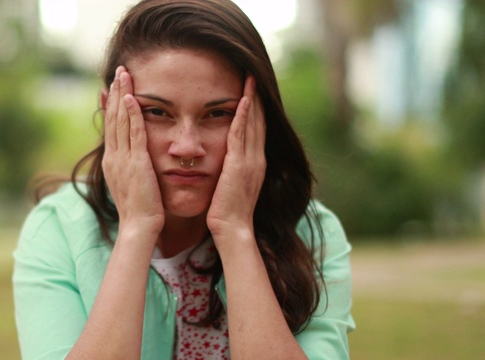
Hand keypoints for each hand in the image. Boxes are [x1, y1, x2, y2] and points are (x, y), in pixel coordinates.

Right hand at [102, 67, 164, 237]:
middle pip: (113, 118)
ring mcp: (123, 159)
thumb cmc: (141, 210)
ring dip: (123, 95)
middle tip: (119, 70)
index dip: (112, 105)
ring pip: (121, 120)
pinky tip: (132, 98)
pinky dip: (132, 114)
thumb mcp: (133, 184)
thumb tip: (137, 159)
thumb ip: (133, 168)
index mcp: (113, 161)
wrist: (139, 226)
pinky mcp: (136, 163)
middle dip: (116, 92)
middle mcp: (114, 157)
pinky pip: (134, 133)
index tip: (113, 86)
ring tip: (124, 73)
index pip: (111, 126)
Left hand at [206, 76, 265, 244]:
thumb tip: (225, 163)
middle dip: (257, 98)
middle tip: (254, 76)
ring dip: (252, 100)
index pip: (257, 130)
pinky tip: (243, 100)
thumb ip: (231, 171)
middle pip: (259, 121)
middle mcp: (257, 159)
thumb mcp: (231, 186)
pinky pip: (241, 134)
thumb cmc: (227, 212)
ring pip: (253, 123)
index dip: (256, 110)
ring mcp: (250, 161)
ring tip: (250, 79)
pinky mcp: (239, 164)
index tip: (252, 91)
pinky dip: (244, 116)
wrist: (232, 229)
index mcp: (255, 163)